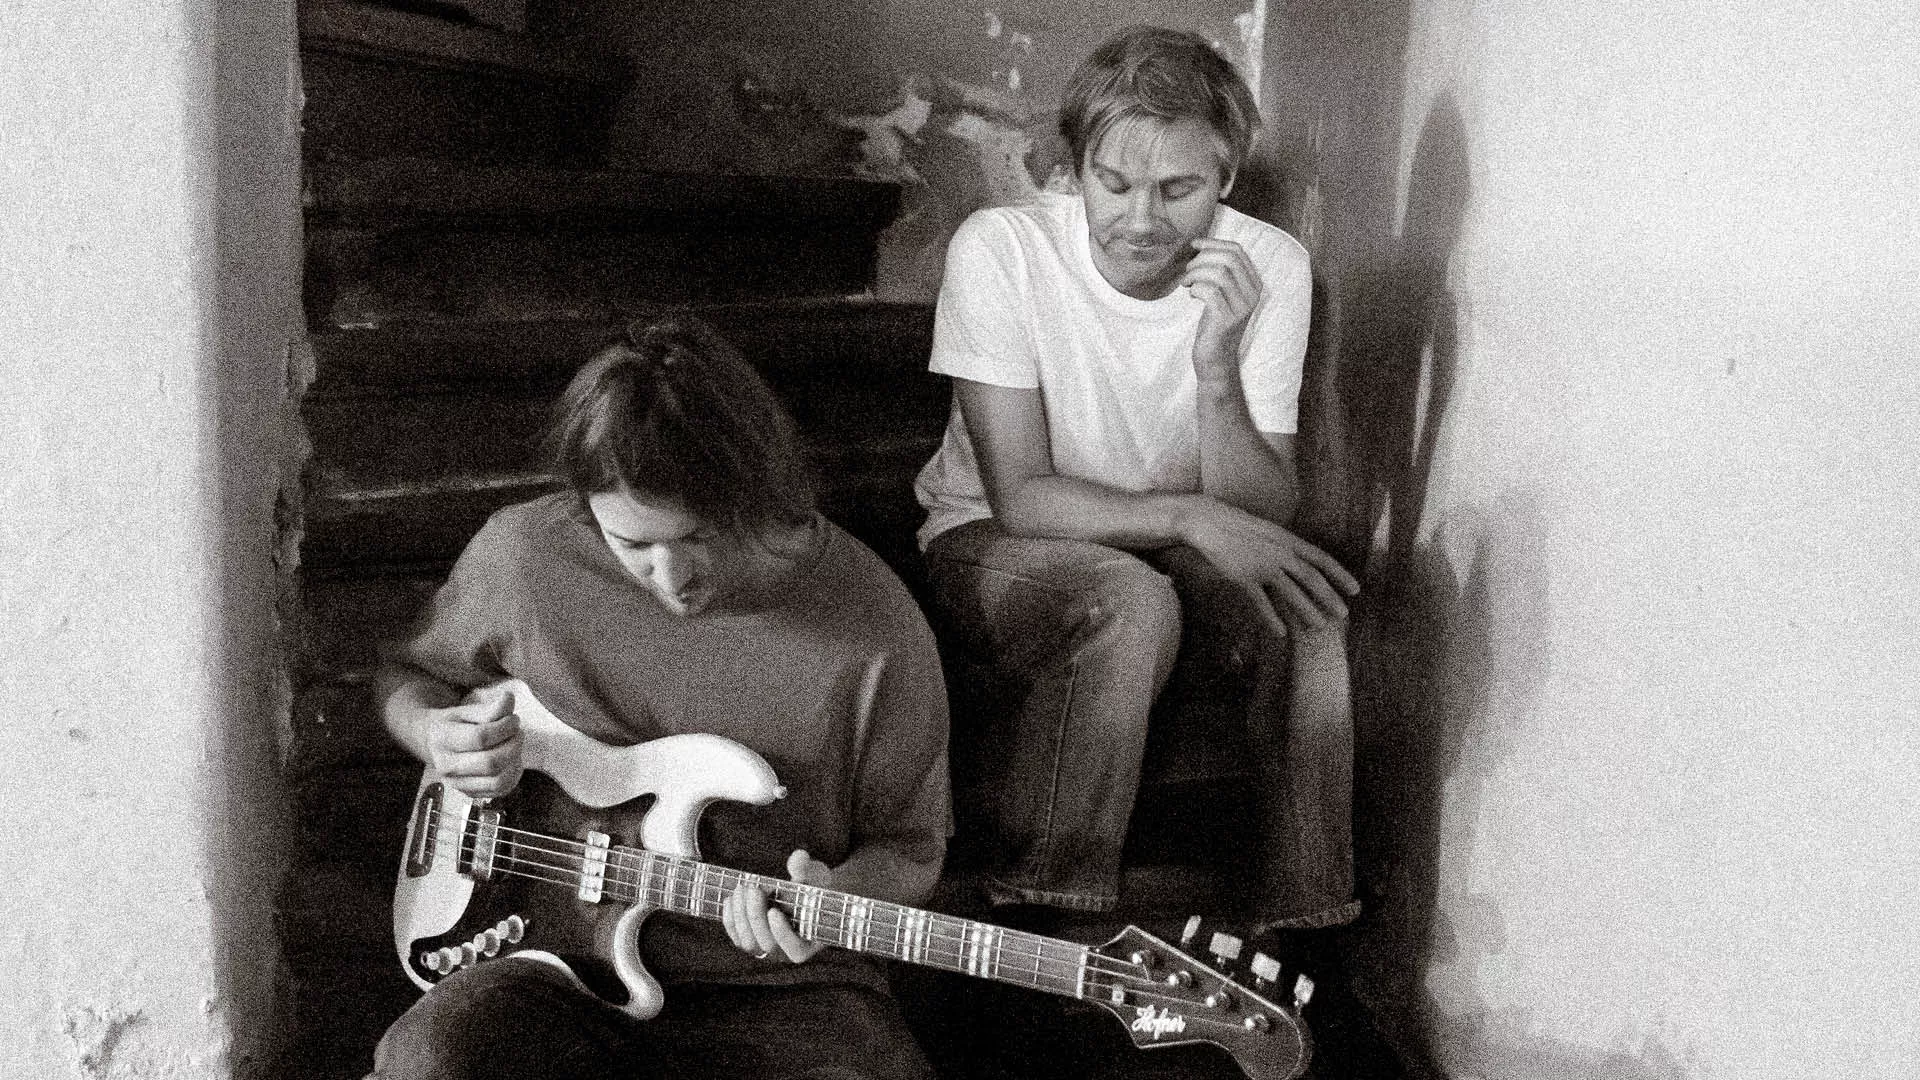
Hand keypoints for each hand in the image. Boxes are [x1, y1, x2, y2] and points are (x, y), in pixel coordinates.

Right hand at [425, 691, 521, 799]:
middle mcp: (446, 765)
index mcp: (441, 738)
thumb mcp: (466, 710)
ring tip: (514, 746)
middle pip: (490, 762)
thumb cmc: (454, 724)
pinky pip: (500, 790)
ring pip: (497, 780)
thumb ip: (489, 708)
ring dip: (514, 761)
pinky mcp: (470, 793)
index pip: (480, 737)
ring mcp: (457, 783)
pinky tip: (511, 760)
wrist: (435, 743)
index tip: (513, 719)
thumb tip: (508, 699)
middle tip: (517, 733)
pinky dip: (513, 775)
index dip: (504, 727)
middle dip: (513, 745)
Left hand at [723, 850, 832, 963]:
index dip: (782, 934)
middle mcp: (786, 952)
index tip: (774, 912)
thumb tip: (798, 858)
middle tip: (754, 888)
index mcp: (809, 942)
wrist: (804, 893)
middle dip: (756, 916)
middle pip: (767, 944)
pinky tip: (732, 898)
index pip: (795, 950)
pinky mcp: (751, 941)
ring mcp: (767, 949)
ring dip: (741, 916)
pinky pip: (737, 938)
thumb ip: (807, 869)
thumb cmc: (815, 886)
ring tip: (742, 888)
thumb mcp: (817, 875)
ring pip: (748, 943)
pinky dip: (731, 919)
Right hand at [1177, 497, 1359, 633]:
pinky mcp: (1243, 577)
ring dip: (1306, 611)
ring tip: (1318, 628)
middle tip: (1343, 615)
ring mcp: (1262, 565)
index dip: (1340, 574)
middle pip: (1311, 578)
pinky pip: (1262, 602)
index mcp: (1288, 540)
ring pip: (1291, 592)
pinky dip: (1272, 619)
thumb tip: (1303, 562)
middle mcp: (1279, 552)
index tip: (1356, 589)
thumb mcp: (1269, 532)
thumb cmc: (1240, 528)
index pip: (1321, 558)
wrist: (1209, 522)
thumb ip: (1286, 547)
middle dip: (1329, 597)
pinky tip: (1281, 633)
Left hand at [1183, 238, 1261, 374]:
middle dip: (1202, 258)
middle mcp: (1253, 294)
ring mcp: (1242, 307)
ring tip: (1186, 283)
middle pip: (1229, 259)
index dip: (1213, 243)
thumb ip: (1218, 271)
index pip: (1237, 251)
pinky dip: (1196, 288)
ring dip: (1196, 273)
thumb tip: (1200, 245)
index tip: (1194, 245)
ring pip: (1219, 273)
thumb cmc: (1213, 323)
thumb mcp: (1220, 293)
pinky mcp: (1227, 319)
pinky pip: (1210, 291)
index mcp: (1253, 283)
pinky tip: (1191, 295)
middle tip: (1188, 270)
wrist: (1215, 359)